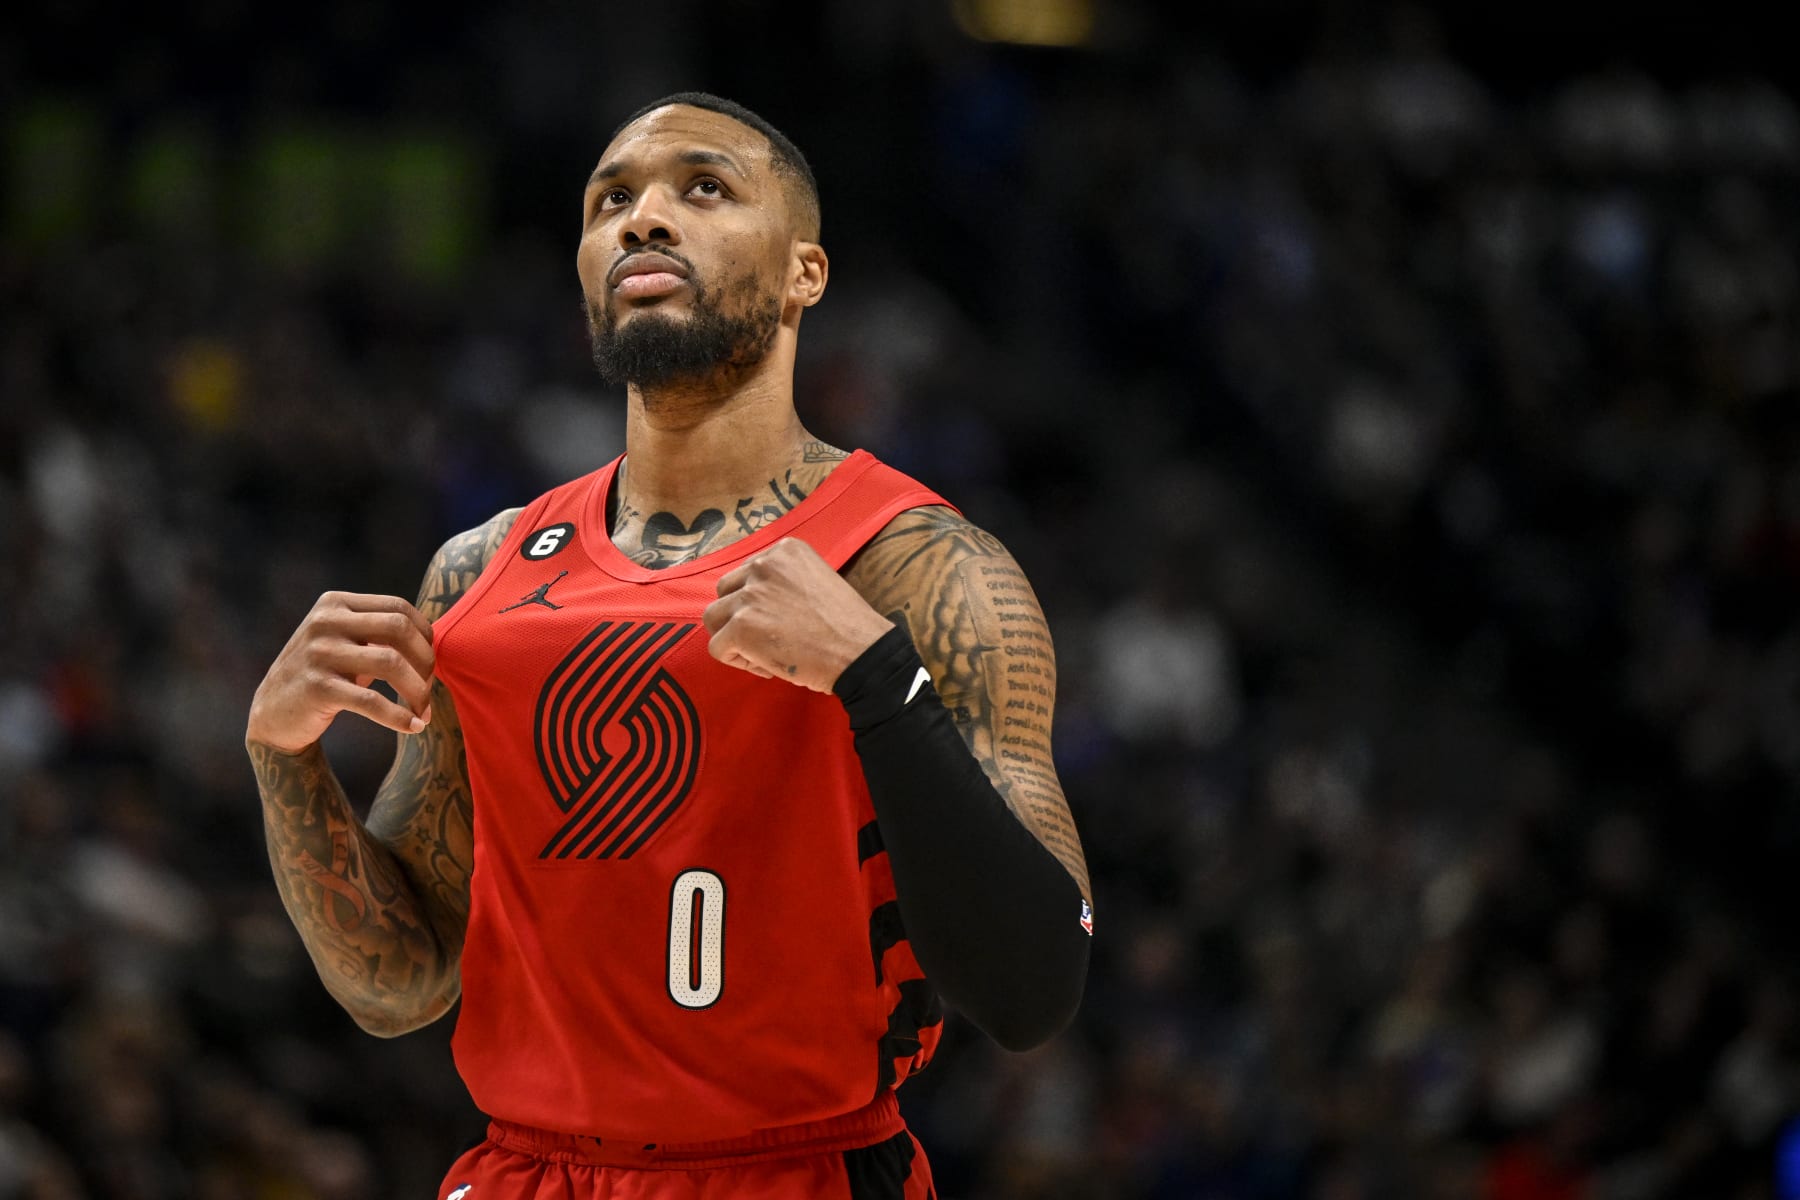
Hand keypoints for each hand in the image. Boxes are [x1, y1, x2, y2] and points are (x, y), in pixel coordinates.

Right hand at [246, 592, 435, 754]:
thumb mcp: (348, 644)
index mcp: (335, 604)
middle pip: (399, 629)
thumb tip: (437, 641)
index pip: (398, 608)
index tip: (430, 665)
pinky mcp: (316, 687)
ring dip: (417, 691)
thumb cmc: (324, 675)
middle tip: (429, 689)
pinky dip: (399, 716)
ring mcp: (318, 653)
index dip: (425, 636)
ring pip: (391, 663)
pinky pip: (371, 701)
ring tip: (424, 712)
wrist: (273, 713)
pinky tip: (413, 727)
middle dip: (425, 661)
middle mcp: (324, 622)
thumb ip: (383, 634)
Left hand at [702, 538, 892, 692]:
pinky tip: (767, 667)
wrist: (861, 652)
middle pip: (724, 592)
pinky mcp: (741, 626)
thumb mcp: (816, 581)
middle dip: (738, 617)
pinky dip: (737, 662)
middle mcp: (762, 565)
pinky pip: (717, 647)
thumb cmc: (847, 625)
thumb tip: (754, 603)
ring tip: (763, 654)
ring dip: (734, 639)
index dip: (758, 603)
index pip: (747, 574)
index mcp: (784, 551)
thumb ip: (784, 582)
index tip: (781, 621)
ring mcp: (749, 595)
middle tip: (767, 640)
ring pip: (714, 618)